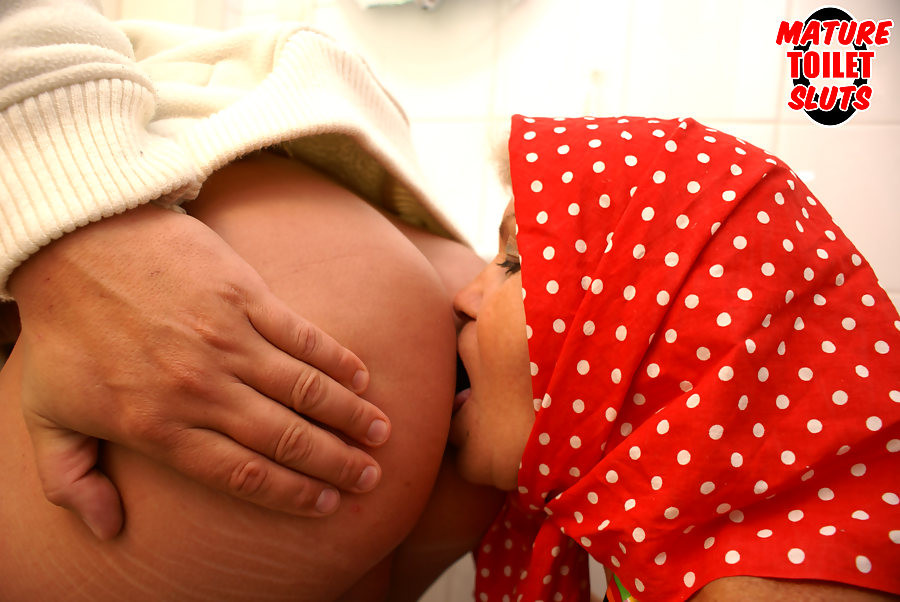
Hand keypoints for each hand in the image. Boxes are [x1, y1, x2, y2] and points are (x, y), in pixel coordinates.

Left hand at [8, 203, 390, 538]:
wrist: (74, 243)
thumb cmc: (63, 332)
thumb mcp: (46, 415)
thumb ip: (71, 479)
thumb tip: (106, 530)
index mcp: (159, 426)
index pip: (241, 473)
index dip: (291, 493)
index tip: (325, 504)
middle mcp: (202, 389)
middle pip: (284, 438)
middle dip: (334, 463)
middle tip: (368, 478)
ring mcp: (227, 340)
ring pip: (304, 390)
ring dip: (348, 416)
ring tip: (379, 434)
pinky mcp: (243, 295)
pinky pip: (302, 336)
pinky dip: (335, 360)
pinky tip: (360, 378)